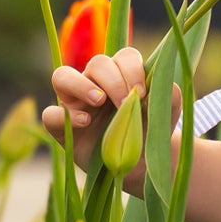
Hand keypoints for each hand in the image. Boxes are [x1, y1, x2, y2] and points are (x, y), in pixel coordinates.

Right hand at [43, 46, 176, 190]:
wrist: (139, 165)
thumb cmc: (150, 131)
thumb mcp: (166, 113)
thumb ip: (170, 95)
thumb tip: (157, 85)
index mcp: (122, 74)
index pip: (124, 57)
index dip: (133, 70)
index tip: (143, 92)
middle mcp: (95, 82)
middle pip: (97, 63)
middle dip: (115, 80)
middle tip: (127, 102)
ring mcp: (75, 102)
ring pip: (62, 76)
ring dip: (81, 84)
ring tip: (99, 100)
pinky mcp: (62, 126)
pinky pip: (50, 113)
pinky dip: (65, 115)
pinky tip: (86, 122)